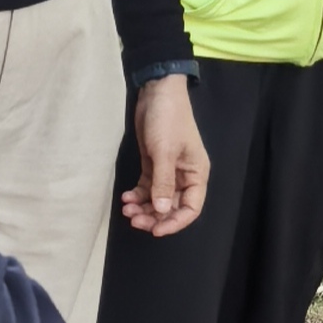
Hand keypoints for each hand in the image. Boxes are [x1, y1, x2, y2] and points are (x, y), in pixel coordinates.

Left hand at [121, 76, 209, 236]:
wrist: (157, 92)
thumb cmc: (168, 120)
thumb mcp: (165, 152)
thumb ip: (163, 183)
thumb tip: (161, 212)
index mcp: (196, 174)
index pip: (191, 208)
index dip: (175, 222)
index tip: (155, 230)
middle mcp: (184, 176)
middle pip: (172, 207)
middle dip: (153, 216)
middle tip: (133, 219)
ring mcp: (168, 171)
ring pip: (157, 200)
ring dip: (143, 207)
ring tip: (126, 208)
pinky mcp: (154, 164)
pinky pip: (147, 188)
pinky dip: (137, 195)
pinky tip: (126, 196)